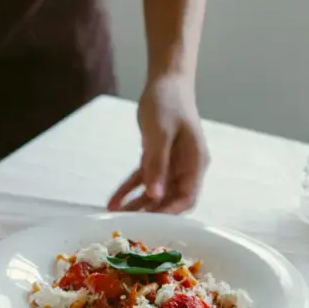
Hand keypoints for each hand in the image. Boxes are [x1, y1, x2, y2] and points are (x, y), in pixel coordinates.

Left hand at [107, 74, 208, 213]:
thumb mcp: (160, 133)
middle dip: (150, 213)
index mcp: (195, 162)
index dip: (171, 213)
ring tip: (116, 218)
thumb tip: (155, 194)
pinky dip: (129, 189)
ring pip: (154, 191)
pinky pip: (143, 178)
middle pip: (170, 199)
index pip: (187, 198)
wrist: (165, 82)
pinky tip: (113, 200)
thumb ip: (158, 164)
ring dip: (136, 204)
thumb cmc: (168, 103)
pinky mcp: (156, 158)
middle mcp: (186, 167)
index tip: (151, 224)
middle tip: (128, 225)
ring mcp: (171, 164)